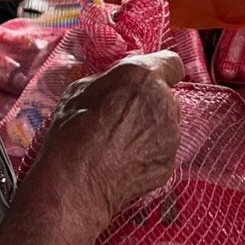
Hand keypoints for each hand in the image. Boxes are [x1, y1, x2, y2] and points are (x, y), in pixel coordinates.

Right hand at [35, 51, 182, 223]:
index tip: (148, 80)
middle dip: (149, 104)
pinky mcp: (169, 163)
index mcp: (143, 76)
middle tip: (121, 118)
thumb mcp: (80, 89)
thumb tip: (117, 83)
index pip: (172, 62)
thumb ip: (110, 80)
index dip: (160, 70)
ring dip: (149, 130)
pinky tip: (124, 161)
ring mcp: (171, 135)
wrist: (76, 182)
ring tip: (119, 144)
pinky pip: (162, 151)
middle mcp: (165, 102)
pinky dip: (148, 154)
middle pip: (166, 97)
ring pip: (165, 125)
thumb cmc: (73, 132)